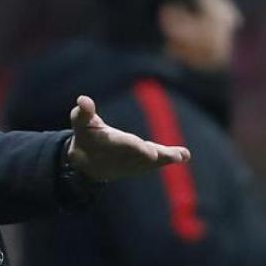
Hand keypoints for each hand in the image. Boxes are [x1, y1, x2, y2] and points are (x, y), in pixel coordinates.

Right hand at [66, 95, 190, 180]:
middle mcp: (122, 156)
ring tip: (180, 156)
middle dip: (149, 155)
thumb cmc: (86, 138)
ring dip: (165, 158)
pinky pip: (157, 161)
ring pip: (150, 160)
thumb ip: (83, 113)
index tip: (149, 153)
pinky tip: (185, 155)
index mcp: (106, 145)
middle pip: (138, 155)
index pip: (121, 145)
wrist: (88, 166)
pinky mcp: (142, 164)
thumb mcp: (81, 124)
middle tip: (164, 156)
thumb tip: (83, 99)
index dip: (133, 148)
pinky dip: (169, 158)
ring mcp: (133, 162)